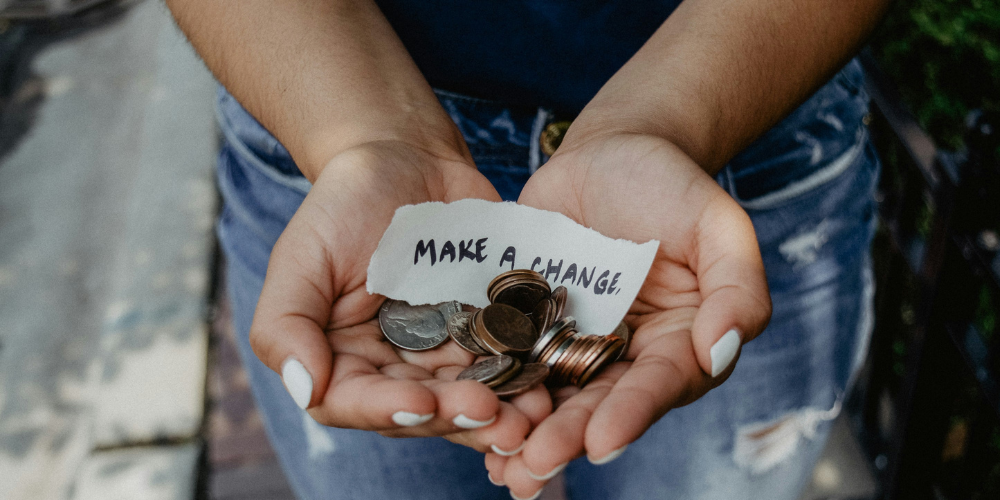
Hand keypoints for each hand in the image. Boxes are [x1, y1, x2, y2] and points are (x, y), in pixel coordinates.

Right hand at [249, 140, 551, 452]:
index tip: (424, 404)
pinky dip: (527, 379)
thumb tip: (305, 388)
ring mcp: (444, 354)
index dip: (389, 411)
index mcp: (341, 360)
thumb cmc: (344, 204)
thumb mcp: (301, 256)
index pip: (355, 403)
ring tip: (532, 416)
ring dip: (502, 414)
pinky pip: (508, 364)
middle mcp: (393, 368)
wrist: (407, 158)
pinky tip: (550, 385)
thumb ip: (285, 324)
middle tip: (495, 416)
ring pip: (470, 398)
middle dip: (458, 417)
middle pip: (422, 411)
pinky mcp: (488, 333)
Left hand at [491, 134, 771, 496]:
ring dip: (525, 432)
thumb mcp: (718, 224)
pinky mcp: (529, 324)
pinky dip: (492, 389)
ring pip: (551, 395)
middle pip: (598, 403)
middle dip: (567, 437)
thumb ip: (737, 287)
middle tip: (534, 464)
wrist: (610, 152)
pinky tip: (465, 416)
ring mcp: (573, 342)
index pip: (658, 385)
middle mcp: (626, 355)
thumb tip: (720, 352)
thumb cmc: (672, 185)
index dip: (631, 414)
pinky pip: (509, 360)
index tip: (602, 442)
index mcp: (679, 343)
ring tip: (500, 465)